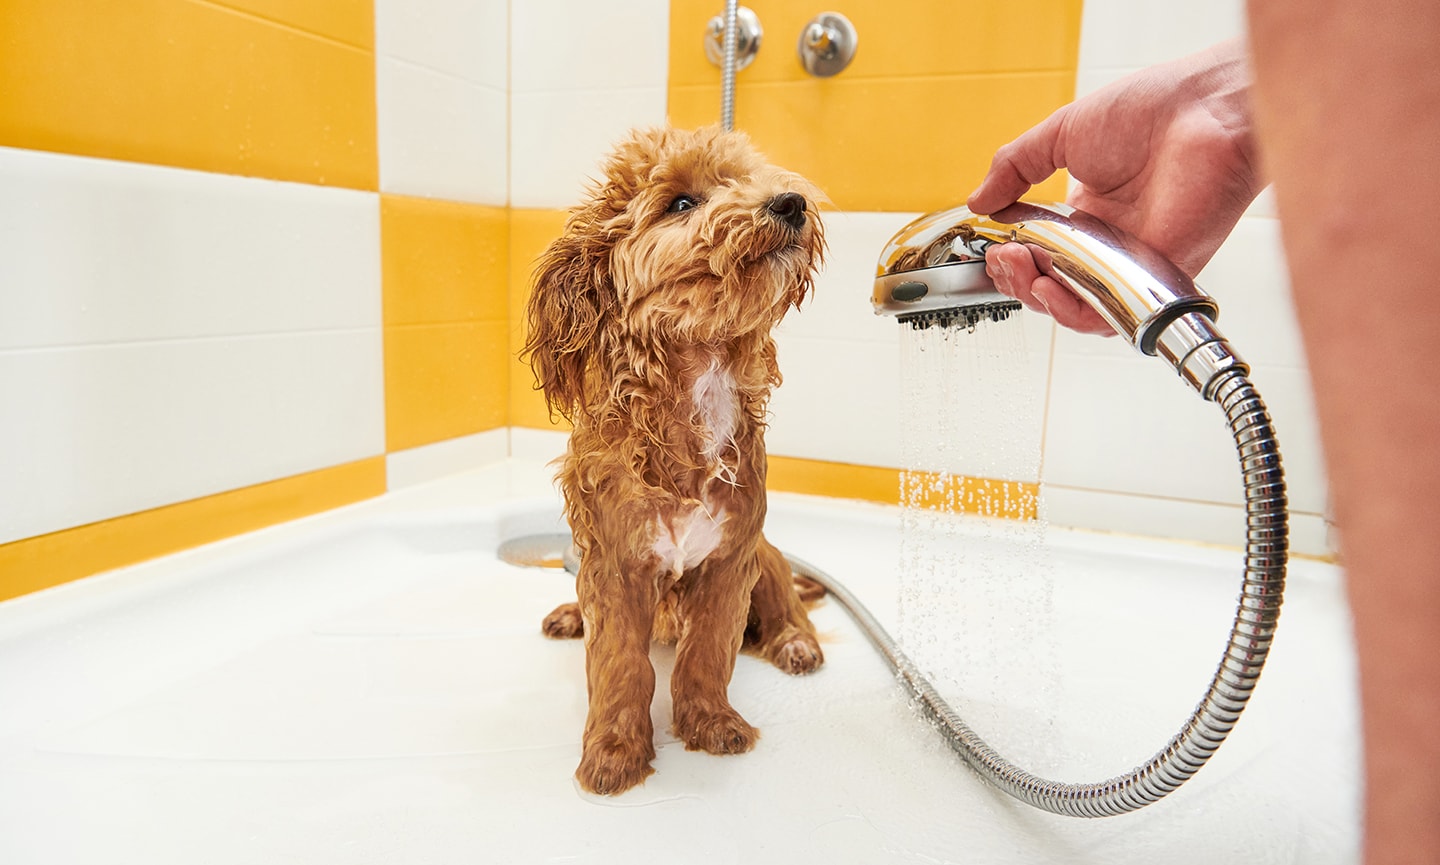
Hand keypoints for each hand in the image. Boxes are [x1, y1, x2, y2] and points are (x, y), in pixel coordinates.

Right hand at [967, 39, 1264, 334]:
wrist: (1206, 109)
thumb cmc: (1152, 110)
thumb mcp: (1062, 133)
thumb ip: (1015, 167)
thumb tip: (977, 201)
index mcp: (1088, 214)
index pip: (1039, 255)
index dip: (1012, 258)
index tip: (993, 245)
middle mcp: (1109, 243)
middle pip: (1051, 287)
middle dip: (1017, 280)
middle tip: (1003, 257)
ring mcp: (1132, 263)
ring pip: (1076, 308)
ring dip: (1039, 299)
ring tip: (1021, 271)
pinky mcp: (1156, 277)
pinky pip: (1112, 314)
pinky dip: (1075, 312)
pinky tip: (1050, 289)